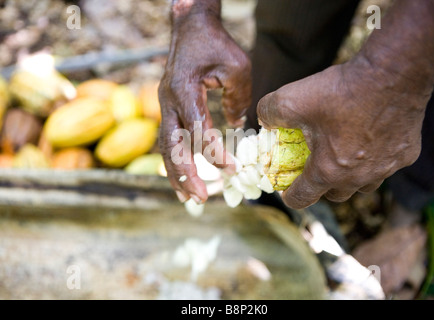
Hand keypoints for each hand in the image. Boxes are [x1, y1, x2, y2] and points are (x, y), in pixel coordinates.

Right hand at [158, 3, 250, 203]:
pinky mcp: (168, 108)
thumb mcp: (237, 66)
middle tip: (199, 199)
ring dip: (176, 173)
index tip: (232, 169)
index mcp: (184, 90)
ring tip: (188, 198)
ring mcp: (165, 105)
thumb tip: (237, 127)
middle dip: (185, 174)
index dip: (214, 152)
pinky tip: (183, 177)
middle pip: (172, 146)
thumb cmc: (215, 44)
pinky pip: (169, 140)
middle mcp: (169, 101)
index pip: (197, 131)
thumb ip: (238, 99)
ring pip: (166, 147)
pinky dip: (175, 160)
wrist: (190, 27)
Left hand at [257, 55, 430, 208]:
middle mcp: (358, 178)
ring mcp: (385, 169)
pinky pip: (385, 166)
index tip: (287, 191)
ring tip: (342, 157)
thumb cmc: (341, 90)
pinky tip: (370, 139)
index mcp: (328, 171)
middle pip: (334, 195)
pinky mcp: (405, 156)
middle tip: (314, 168)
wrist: (392, 73)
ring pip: (362, 185)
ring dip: (349, 178)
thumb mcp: (291, 98)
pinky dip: (374, 159)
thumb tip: (264, 121)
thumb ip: (269, 113)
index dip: (290, 196)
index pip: (303, 198)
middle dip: (320, 186)